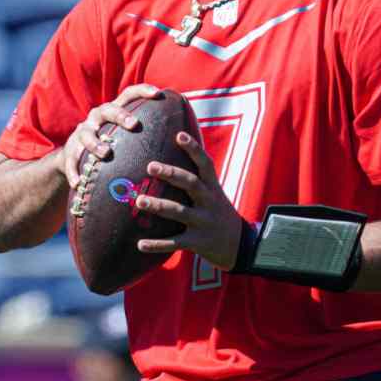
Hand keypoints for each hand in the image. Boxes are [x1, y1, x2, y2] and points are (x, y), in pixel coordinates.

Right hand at [59, 84, 162, 187]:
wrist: (75, 158)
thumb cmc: (112, 147)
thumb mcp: (125, 136)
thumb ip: (147, 133)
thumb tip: (186, 133)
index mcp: (113, 111)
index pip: (129, 94)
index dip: (143, 91)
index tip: (158, 94)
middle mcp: (96, 118)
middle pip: (108, 110)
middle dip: (120, 116)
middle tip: (133, 124)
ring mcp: (81, 134)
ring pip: (87, 135)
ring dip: (96, 143)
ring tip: (106, 154)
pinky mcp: (69, 153)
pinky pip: (71, 162)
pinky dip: (75, 172)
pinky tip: (79, 183)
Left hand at [134, 131, 242, 270]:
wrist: (240, 246)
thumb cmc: (218, 213)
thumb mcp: (214, 194)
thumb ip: (196, 179)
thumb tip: (173, 153)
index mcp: (212, 189)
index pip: (205, 164)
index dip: (194, 149)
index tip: (179, 135)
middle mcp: (209, 202)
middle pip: (191, 184)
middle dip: (172, 174)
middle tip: (150, 166)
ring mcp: (204, 223)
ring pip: (180, 212)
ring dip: (159, 206)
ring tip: (139, 201)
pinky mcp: (198, 242)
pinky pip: (175, 243)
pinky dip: (157, 244)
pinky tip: (139, 244)